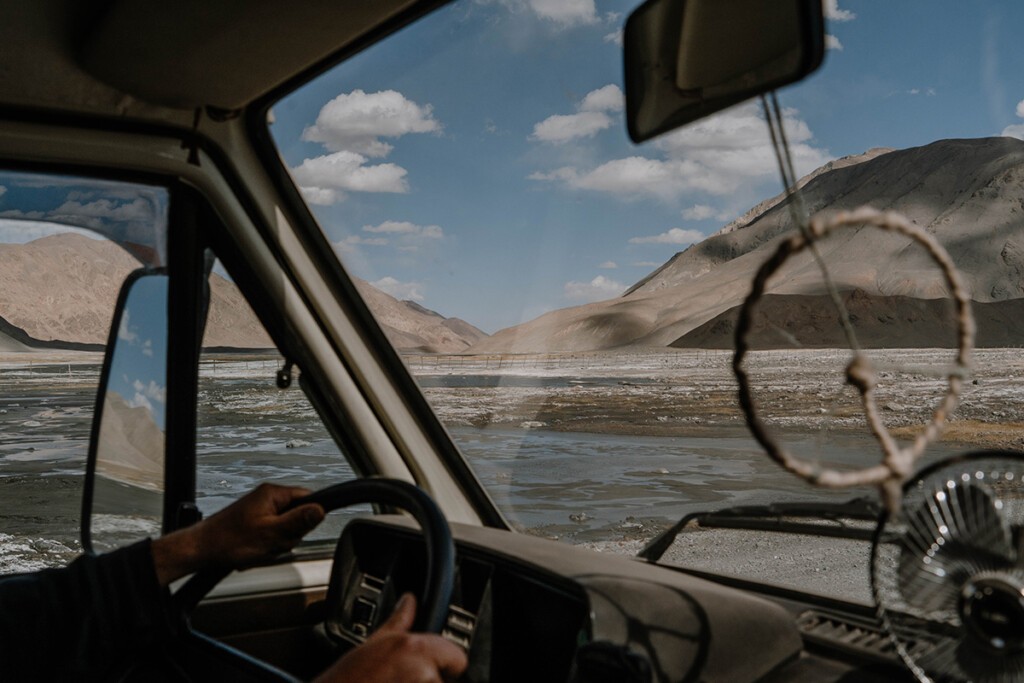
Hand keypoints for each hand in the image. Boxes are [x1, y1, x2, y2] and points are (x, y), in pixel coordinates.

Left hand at [151, 483, 324, 584]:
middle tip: (272, 543)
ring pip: (284, 529)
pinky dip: (265, 546)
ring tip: (259, 549)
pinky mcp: (254, 522)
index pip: (308, 498)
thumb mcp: (271, 533)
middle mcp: (267, 498)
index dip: (308, 518)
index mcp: (273, 494)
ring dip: (276, 544)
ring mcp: (260, 510)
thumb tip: (321, 509)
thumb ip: (298, 521)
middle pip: (297, 516)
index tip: (297, 531)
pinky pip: (271, 534)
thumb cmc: (230, 541)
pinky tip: (254, 552)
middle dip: (288, 535)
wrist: (201, 549)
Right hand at [315, 593, 467, 682]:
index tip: (434, 667)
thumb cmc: (348, 679)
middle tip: (403, 679)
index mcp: (417, 649)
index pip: (458, 657)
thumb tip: (409, 601)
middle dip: (432, 679)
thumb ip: (399, 621)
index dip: (447, 663)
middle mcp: (424, 673)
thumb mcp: (372, 644)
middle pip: (446, 678)